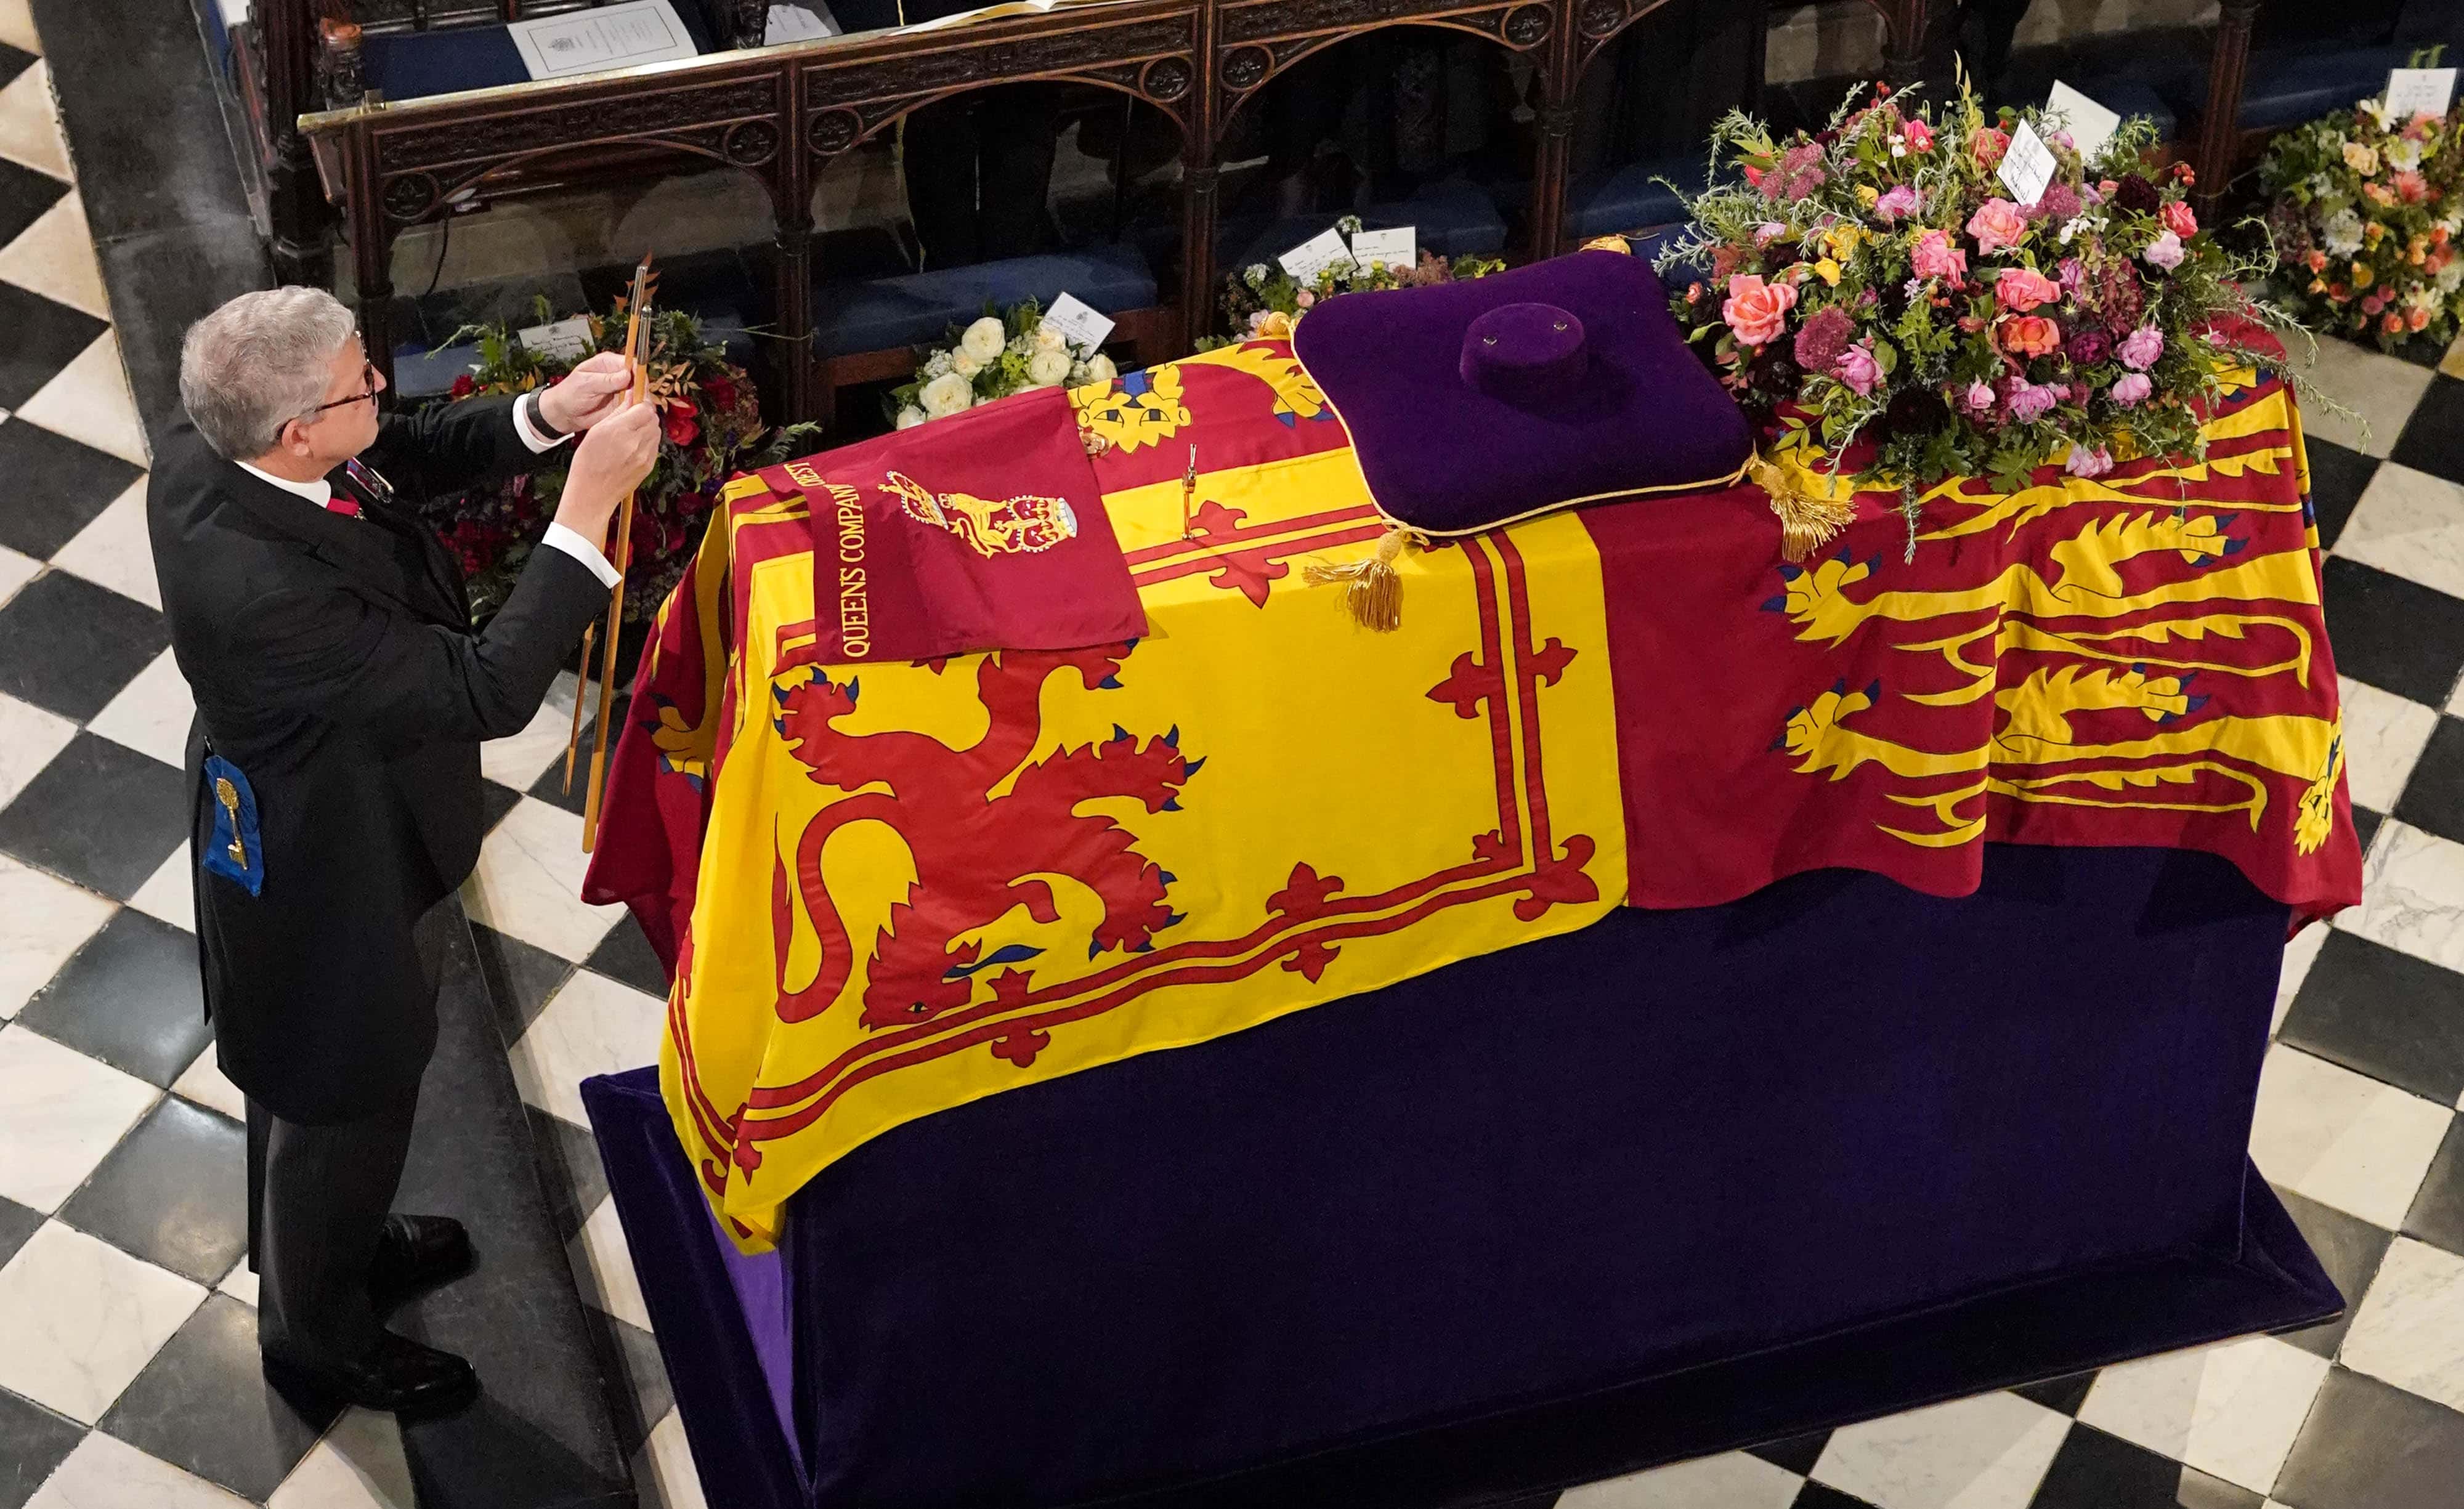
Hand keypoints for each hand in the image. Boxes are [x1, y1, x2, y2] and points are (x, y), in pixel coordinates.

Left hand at [537, 352, 633, 433]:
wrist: (564, 413)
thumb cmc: (569, 394)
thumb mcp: (585, 384)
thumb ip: (606, 380)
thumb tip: (626, 375)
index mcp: (607, 363)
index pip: (631, 362)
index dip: (637, 372)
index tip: (639, 384)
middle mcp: (616, 375)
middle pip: (638, 378)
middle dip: (640, 388)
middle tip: (635, 399)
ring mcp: (620, 390)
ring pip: (638, 393)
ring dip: (637, 401)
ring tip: (630, 408)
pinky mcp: (621, 404)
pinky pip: (633, 406)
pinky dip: (633, 410)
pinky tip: (628, 413)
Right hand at [553, 400, 659, 554]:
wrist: (592, 494)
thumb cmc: (588, 462)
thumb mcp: (596, 431)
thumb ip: (617, 413)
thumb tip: (631, 396)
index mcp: (619, 431)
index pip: (645, 408)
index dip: (642, 402)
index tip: (636, 400)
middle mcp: (635, 443)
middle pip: (653, 418)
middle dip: (645, 413)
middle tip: (634, 414)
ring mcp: (645, 456)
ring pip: (656, 431)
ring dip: (647, 426)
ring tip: (632, 430)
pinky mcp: (649, 465)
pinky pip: (654, 445)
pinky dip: (648, 440)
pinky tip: (634, 443)